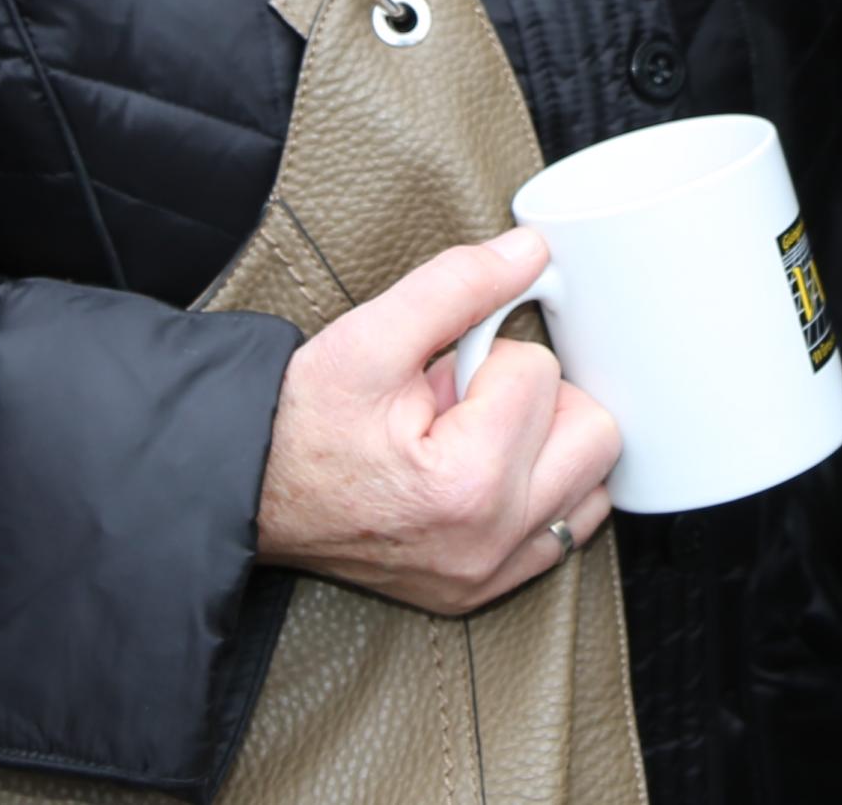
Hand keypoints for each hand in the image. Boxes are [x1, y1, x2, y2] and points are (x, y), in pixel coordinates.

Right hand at [253, 230, 617, 616]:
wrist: (248, 494)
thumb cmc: (299, 423)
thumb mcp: (368, 337)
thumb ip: (458, 285)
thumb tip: (531, 252)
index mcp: (469, 482)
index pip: (541, 372)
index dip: (488, 355)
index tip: (439, 373)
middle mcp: (491, 540)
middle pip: (594, 433)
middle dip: (536, 400)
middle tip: (468, 401)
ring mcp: (490, 574)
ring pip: (591, 484)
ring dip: (547, 448)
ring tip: (474, 437)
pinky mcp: (483, 590)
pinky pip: (567, 531)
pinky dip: (543, 493)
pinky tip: (487, 471)